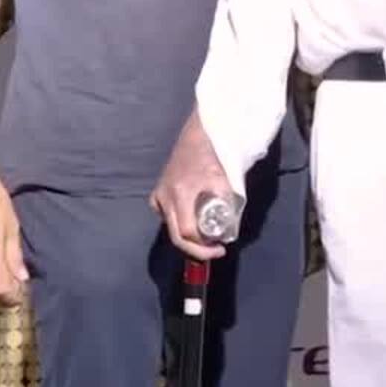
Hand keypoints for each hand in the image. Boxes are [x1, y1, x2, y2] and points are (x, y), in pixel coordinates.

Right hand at [150, 112, 232, 260]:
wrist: (197, 136)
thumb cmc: (214, 156)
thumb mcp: (225, 182)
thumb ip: (227, 207)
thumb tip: (228, 232)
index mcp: (180, 193)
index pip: (187, 232)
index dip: (203, 247)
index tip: (220, 248)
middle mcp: (164, 197)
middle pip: (176, 235)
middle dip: (196, 248)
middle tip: (215, 250)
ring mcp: (158, 196)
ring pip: (171, 226)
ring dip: (188, 235)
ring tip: (208, 236)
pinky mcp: (157, 194)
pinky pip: (166, 216)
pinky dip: (180, 222)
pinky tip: (193, 220)